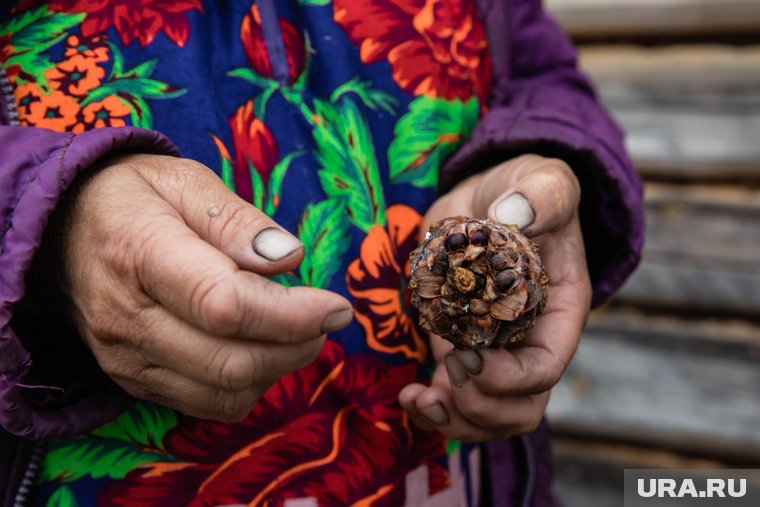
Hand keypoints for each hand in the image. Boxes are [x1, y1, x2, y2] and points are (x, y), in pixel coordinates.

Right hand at [60, 154, 352, 420]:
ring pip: (224, 393)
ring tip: (298, 330)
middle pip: (231, 362)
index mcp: (139, 254)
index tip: (335, 306)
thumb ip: (238, 220)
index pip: (225, 305)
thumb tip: (290, 259)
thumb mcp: (184, 181)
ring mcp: (126, 359)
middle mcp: (127, 319)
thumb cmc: (131, 197)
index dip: (292, 313)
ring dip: (279, 369)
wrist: (60, 232)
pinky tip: (262, 349)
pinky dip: (250, 385)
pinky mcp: (133, 381)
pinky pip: (207, 405)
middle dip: (297, 346)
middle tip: (326, 318)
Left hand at [399, 154, 590, 440]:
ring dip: (453, 419)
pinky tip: (409, 395)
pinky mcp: (458, 348)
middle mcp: (528, 342)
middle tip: (449, 369)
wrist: (493, 197)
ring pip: (486, 417)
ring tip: (419, 397)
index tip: (468, 356)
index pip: (544, 368)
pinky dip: (431, 409)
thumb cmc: (528, 191)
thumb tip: (512, 215)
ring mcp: (493, 351)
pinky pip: (453, 402)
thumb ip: (542, 195)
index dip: (507, 377)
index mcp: (557, 313)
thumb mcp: (545, 182)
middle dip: (480, 406)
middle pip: (518, 408)